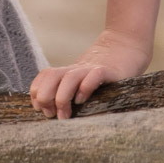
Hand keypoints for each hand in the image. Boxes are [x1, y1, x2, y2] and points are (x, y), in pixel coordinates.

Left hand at [28, 31, 150, 119]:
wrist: (126, 48)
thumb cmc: (103, 75)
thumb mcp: (82, 82)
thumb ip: (68, 93)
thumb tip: (52, 114)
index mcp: (67, 72)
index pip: (43, 77)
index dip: (37, 94)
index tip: (43, 110)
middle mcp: (76, 70)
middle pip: (50, 76)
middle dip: (45, 97)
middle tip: (52, 114)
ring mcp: (91, 69)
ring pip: (69, 78)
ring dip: (62, 97)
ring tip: (64, 114)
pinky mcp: (108, 71)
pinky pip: (94, 75)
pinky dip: (85, 87)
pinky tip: (82, 99)